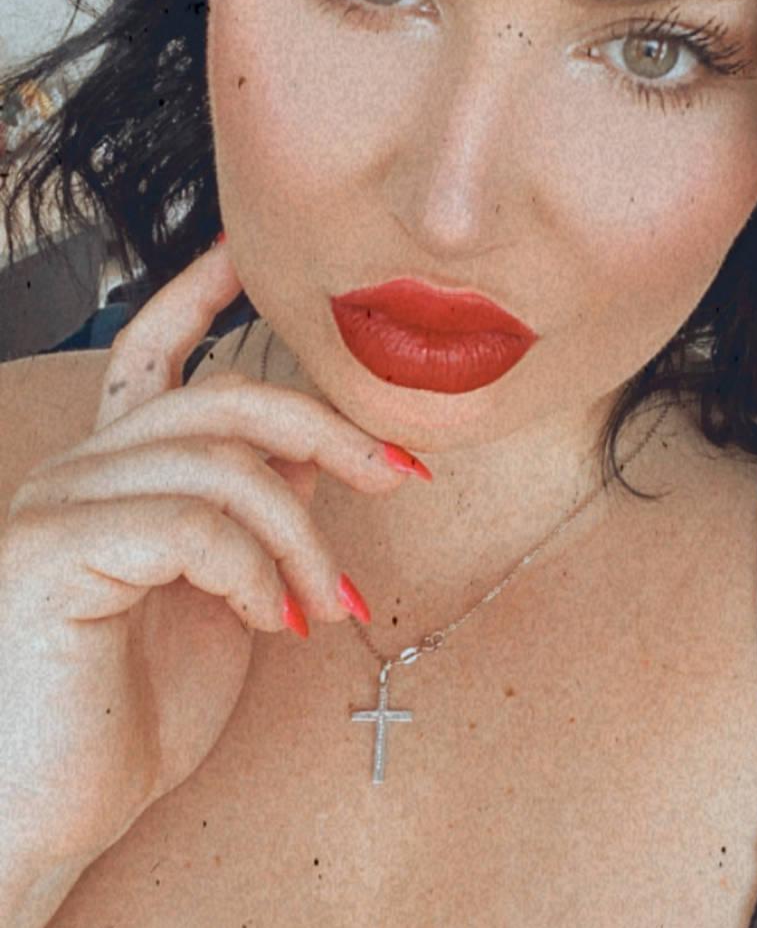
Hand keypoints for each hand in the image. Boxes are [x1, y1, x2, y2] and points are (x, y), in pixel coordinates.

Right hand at [0, 240, 413, 875]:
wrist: (48, 814)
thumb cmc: (127, 712)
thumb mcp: (219, 594)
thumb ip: (251, 511)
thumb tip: (311, 447)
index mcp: (114, 471)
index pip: (153, 352)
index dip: (198, 293)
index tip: (248, 252)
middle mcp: (79, 468)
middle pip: (224, 399)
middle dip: (328, 431)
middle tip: (399, 476)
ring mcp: (59, 502)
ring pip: (223, 462)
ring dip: (303, 537)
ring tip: (329, 605)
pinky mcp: (54, 550)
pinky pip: (192, 524)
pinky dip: (255, 573)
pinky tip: (270, 624)